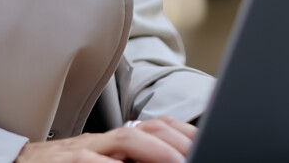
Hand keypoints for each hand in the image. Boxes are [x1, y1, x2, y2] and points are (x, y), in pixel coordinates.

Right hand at [15, 117, 197, 162]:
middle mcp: (103, 140)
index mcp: (115, 140)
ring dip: (155, 151)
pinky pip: (91, 161)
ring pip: (126, 141)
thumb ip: (128, 158)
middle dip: (177, 143)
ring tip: (176, 161)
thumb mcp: (100, 160)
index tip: (204, 144)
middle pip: (149, 130)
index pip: (157, 128)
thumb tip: (167, 157)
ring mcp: (84, 150)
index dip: (183, 135)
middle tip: (196, 155)